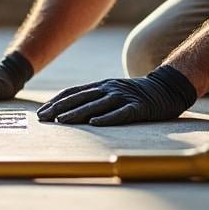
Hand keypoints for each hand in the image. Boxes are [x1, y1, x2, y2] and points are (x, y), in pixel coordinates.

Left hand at [36, 65, 197, 125]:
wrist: (167, 88)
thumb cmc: (136, 94)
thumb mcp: (113, 92)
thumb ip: (95, 98)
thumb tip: (71, 110)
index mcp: (101, 86)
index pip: (73, 92)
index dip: (56, 101)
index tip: (40, 112)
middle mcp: (109, 88)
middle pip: (80, 98)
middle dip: (59, 108)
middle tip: (43, 118)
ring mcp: (123, 97)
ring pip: (96, 105)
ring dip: (77, 113)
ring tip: (62, 121)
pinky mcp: (138, 107)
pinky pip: (120, 113)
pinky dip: (107, 118)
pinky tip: (94, 123)